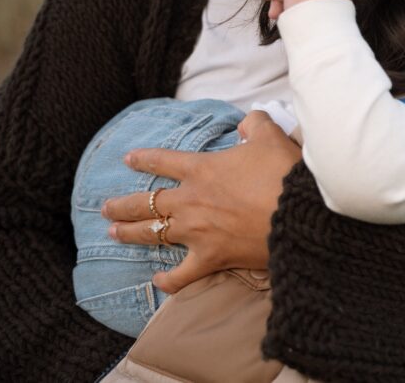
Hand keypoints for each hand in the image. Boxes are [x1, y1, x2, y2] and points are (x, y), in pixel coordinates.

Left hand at [101, 110, 301, 292]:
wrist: (298, 213)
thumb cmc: (282, 173)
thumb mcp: (270, 136)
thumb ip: (254, 124)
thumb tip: (247, 123)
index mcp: (201, 169)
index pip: (163, 161)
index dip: (143, 159)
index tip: (128, 160)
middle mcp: (191, 201)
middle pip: (146, 202)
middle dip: (122, 204)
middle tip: (106, 207)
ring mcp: (197, 232)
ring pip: (152, 234)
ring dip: (130, 233)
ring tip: (113, 232)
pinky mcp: (210, 258)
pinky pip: (181, 275)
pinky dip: (168, 281)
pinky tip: (156, 281)